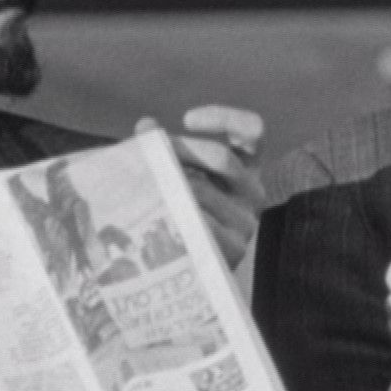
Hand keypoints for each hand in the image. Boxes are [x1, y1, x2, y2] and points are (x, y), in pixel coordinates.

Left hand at [139, 105, 266, 269]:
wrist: (181, 272)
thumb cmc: (176, 213)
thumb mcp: (174, 176)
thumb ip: (164, 150)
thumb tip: (146, 124)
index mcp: (244, 169)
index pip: (253, 132)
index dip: (225, 118)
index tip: (188, 119)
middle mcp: (253, 192)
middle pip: (221, 157)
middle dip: (179, 149)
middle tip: (145, 152)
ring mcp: (246, 221)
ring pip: (204, 190)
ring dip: (167, 183)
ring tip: (138, 185)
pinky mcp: (234, 248)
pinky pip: (202, 223)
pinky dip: (174, 214)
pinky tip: (155, 215)